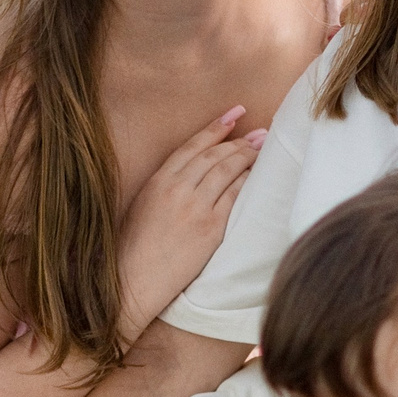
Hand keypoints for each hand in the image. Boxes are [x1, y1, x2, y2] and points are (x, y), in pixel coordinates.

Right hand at [117, 105, 264, 331]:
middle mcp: (177, 189)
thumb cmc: (134, 248)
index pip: (192, 146)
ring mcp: (195, 208)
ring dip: (247, 156)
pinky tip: (257, 175)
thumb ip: (164, 185)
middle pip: (214, 155)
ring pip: (227, 171)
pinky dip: (247, 181)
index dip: (215, 128)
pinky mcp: (210, 228)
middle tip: (259, 133)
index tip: (233, 114)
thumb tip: (191, 171)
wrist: (134, 282)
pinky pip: (234, 196)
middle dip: (238, 140)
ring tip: (262, 147)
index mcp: (157, 181)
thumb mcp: (142, 206)